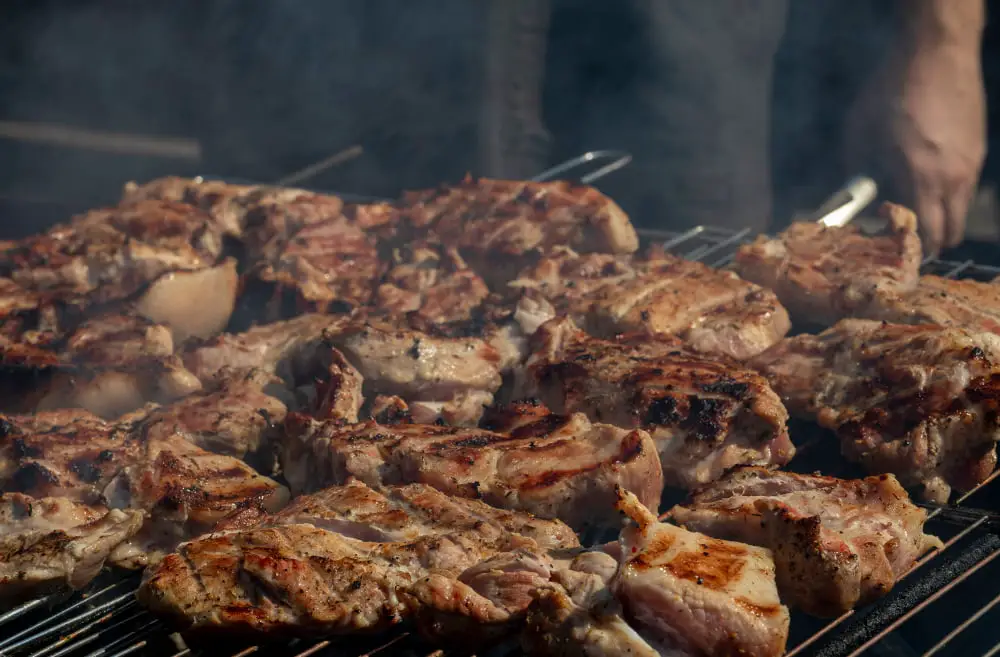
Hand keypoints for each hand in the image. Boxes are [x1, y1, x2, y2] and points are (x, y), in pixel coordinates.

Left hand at [845, 45, 985, 253]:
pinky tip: (928, 178)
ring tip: (916, 206)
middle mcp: (952, 176)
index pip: (926, 232)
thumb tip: (852, 196)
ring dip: (942, 216)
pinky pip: (966, 186)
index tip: (893, 246)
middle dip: (930, 240)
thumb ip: (855, 171)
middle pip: (951, 231)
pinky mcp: (979, 150)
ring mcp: (971, 163)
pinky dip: (949, 194)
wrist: (937, 52)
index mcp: (920, 175)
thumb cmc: (892, 90)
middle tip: (907, 236)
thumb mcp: (859, 132)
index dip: (910, 246)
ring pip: (961, 210)